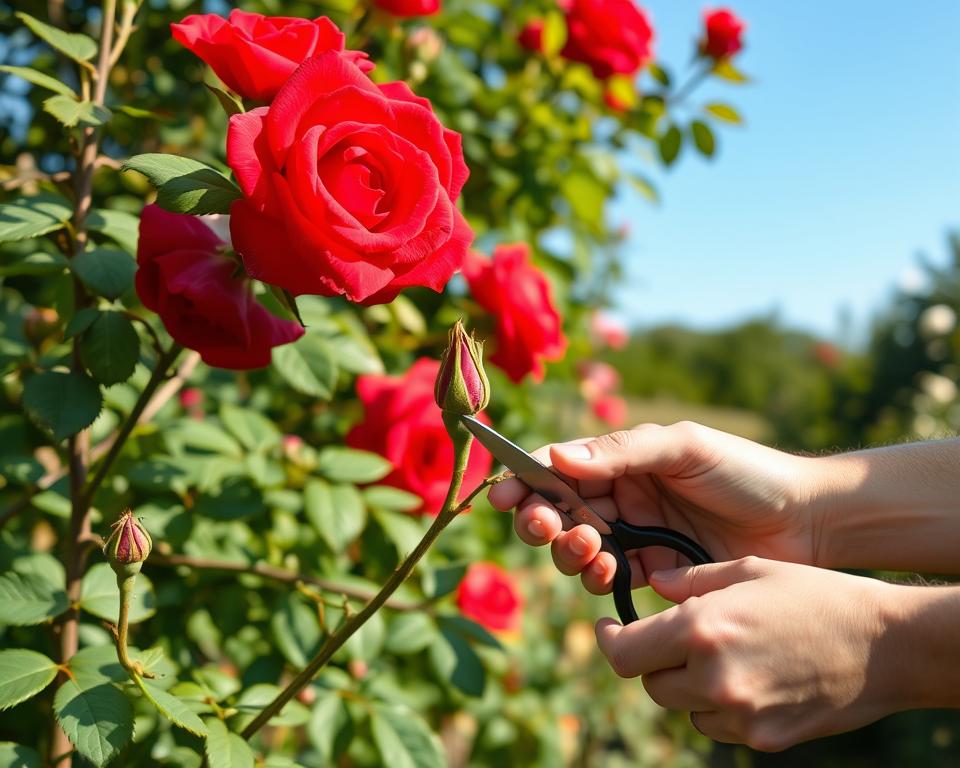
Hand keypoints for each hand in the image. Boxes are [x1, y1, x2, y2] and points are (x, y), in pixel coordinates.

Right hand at [488, 421, 822, 592]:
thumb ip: (621, 453)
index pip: (561, 466)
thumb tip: (558, 457)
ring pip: (579, 547)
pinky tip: (612, 573)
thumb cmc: (747, 472)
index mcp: (624, 459)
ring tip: (592, 547)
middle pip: (560, 509)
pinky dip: (600, 578)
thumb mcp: (684, 448)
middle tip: (545, 526)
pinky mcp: (655, 572)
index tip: (501, 496)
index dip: (526, 479)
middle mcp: (623, 495)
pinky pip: (611, 578)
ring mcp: (637, 534)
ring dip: (570, 550)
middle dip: (542, 519)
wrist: (805, 521)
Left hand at [597, 557, 900, 750]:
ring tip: (724, 652)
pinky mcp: (762, 739)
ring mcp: (739, 714)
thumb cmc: (815, 595)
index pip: (623, 654)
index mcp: (702, 629)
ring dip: (687, 684)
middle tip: (672, 638)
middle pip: (650, 683)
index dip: (607, 641)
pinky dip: (719, 704)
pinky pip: (718, 724)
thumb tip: (652, 586)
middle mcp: (713, 677)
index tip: (608, 628)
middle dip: (652, 660)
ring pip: (683, 706)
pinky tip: (750, 676)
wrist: (886, 645)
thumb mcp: (750, 569)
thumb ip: (691, 581)